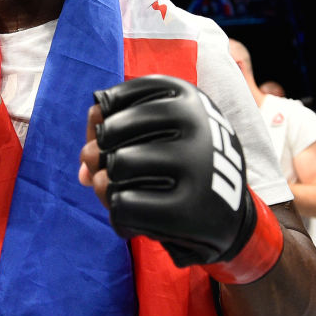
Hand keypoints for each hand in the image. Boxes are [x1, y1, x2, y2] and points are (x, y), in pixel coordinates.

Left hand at [80, 75, 258, 266]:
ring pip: (116, 167)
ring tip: (116, 195)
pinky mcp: (189, 209)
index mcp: (186, 96)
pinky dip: (117, 216)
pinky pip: (123, 206)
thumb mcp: (161, 133)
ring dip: (103, 187)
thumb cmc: (183, 164)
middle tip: (104, 172)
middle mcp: (195, 123)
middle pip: (110, 132)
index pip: (114, 101)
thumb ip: (114, 132)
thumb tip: (85, 161)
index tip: (112, 138)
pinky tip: (130, 219)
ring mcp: (196, 164)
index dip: (101, 121)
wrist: (230, 214)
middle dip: (96, 155)